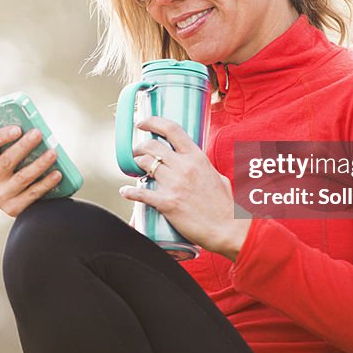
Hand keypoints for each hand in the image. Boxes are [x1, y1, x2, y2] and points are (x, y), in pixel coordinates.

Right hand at [0, 126, 61, 216]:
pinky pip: (32, 194)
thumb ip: (20, 147)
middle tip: (39, 134)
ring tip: (53, 153)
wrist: (25, 204)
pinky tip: (58, 174)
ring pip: (22, 177)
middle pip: (6, 160)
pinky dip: (46, 183)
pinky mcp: (12, 209)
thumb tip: (38, 132)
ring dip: (39, 164)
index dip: (1, 136)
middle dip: (24, 146)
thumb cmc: (21, 171)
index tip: (18, 129)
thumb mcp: (15, 159)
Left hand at [118, 117, 249, 260]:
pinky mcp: (167, 203)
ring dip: (135, 166)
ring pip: (144, 164)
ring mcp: (175, 184)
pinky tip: (125, 192)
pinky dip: (129, 192)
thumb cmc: (225, 206)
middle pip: (152, 146)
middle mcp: (184, 167)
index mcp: (197, 157)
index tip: (142, 123)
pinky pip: (141, 193)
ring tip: (135, 170)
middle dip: (139, 147)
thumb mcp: (218, 177)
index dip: (153, 122)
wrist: (227, 229)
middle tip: (137, 153)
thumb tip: (195, 164)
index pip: (172, 130)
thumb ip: (204, 167)